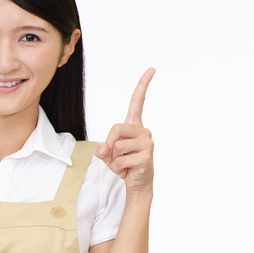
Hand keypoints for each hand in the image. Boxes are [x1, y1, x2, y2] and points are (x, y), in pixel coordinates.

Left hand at [96, 68, 155, 197]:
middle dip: (108, 145)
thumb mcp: (107, 154)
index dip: (142, 85)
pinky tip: (127, 170)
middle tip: (114, 156)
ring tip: (123, 164)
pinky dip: (117, 168)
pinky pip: (120, 160)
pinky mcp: (147, 156)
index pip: (138, 102)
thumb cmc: (123, 164)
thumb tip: (103, 148)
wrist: (136, 183)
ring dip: (113, 159)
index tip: (152, 69)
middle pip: (115, 128)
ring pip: (117, 146)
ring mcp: (148, 142)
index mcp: (133, 125)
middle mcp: (143, 130)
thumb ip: (102, 148)